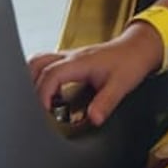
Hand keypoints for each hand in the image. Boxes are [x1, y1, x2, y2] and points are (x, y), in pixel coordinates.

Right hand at [28, 27, 163, 129]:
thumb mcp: (121, 85)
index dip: (43, 94)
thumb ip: (105, 103)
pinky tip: (48, 95)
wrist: (138, 47)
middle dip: (29, 86)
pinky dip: (40, 78)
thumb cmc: (130, 62)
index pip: (51, 75)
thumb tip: (93, 119)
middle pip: (36, 65)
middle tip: (34, 108)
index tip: (43, 113)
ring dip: (32, 79)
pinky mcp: (71, 61)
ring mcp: (68, 57)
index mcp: (79, 62)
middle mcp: (70, 57)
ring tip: (36, 102)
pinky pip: (46, 65)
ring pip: (38, 62)